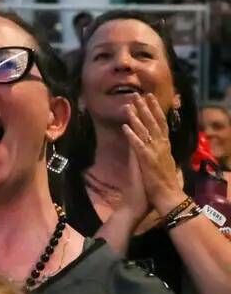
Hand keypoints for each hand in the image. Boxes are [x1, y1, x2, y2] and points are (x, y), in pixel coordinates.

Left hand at [122, 93, 185, 215]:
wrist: (168, 199)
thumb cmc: (163, 184)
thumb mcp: (164, 164)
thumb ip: (160, 153)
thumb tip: (157, 145)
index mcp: (165, 147)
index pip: (161, 124)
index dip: (155, 110)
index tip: (150, 98)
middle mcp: (161, 147)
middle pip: (153, 123)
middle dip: (145, 108)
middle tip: (138, 94)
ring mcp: (154, 153)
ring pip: (145, 131)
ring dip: (136, 117)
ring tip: (128, 105)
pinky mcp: (147, 161)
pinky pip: (138, 145)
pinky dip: (132, 135)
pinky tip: (125, 126)